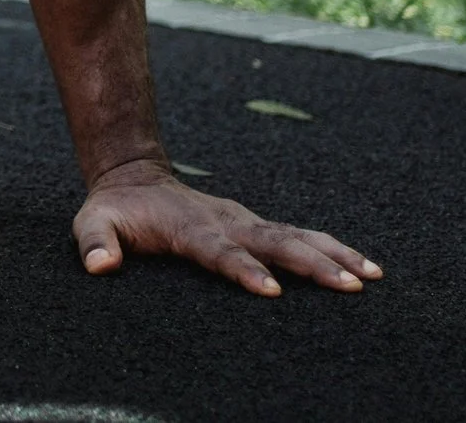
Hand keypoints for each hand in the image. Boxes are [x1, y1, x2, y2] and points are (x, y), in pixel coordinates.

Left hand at [73, 159, 382, 296]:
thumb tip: (99, 266)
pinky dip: (332, 249)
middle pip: (273, 242)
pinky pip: (298, 237)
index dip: (242, 268)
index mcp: (188, 227)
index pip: (219, 250)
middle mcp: (225, 221)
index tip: (271, 289)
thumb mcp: (92, 223)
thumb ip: (95, 242)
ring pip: (295, 236)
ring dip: (333, 253)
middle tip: (351, 284)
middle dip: (312, 263)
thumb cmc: (114, 210)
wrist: (133, 177)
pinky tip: (364, 267)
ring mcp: (244, 221)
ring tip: (373, 274)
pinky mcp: (255, 225)